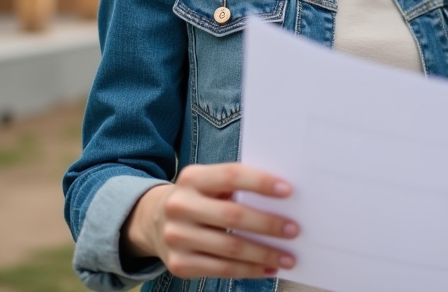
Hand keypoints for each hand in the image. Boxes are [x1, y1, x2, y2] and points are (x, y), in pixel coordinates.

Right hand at [124, 163, 298, 278]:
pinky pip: (221, 270)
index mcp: (192, 178)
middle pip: (233, 216)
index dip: (261, 183)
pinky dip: (249, 271)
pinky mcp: (178, 264)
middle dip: (268, 224)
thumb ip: (237, 186)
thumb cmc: (198, 198)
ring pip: (230, 248)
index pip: (231, 176)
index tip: (288, 191)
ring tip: (288, 257)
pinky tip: (267, 269)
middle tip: (294, 230)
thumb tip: (282, 201)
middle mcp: (180, 206)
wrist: (154, 221)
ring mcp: (177, 237)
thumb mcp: (208, 182)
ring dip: (264, 254)